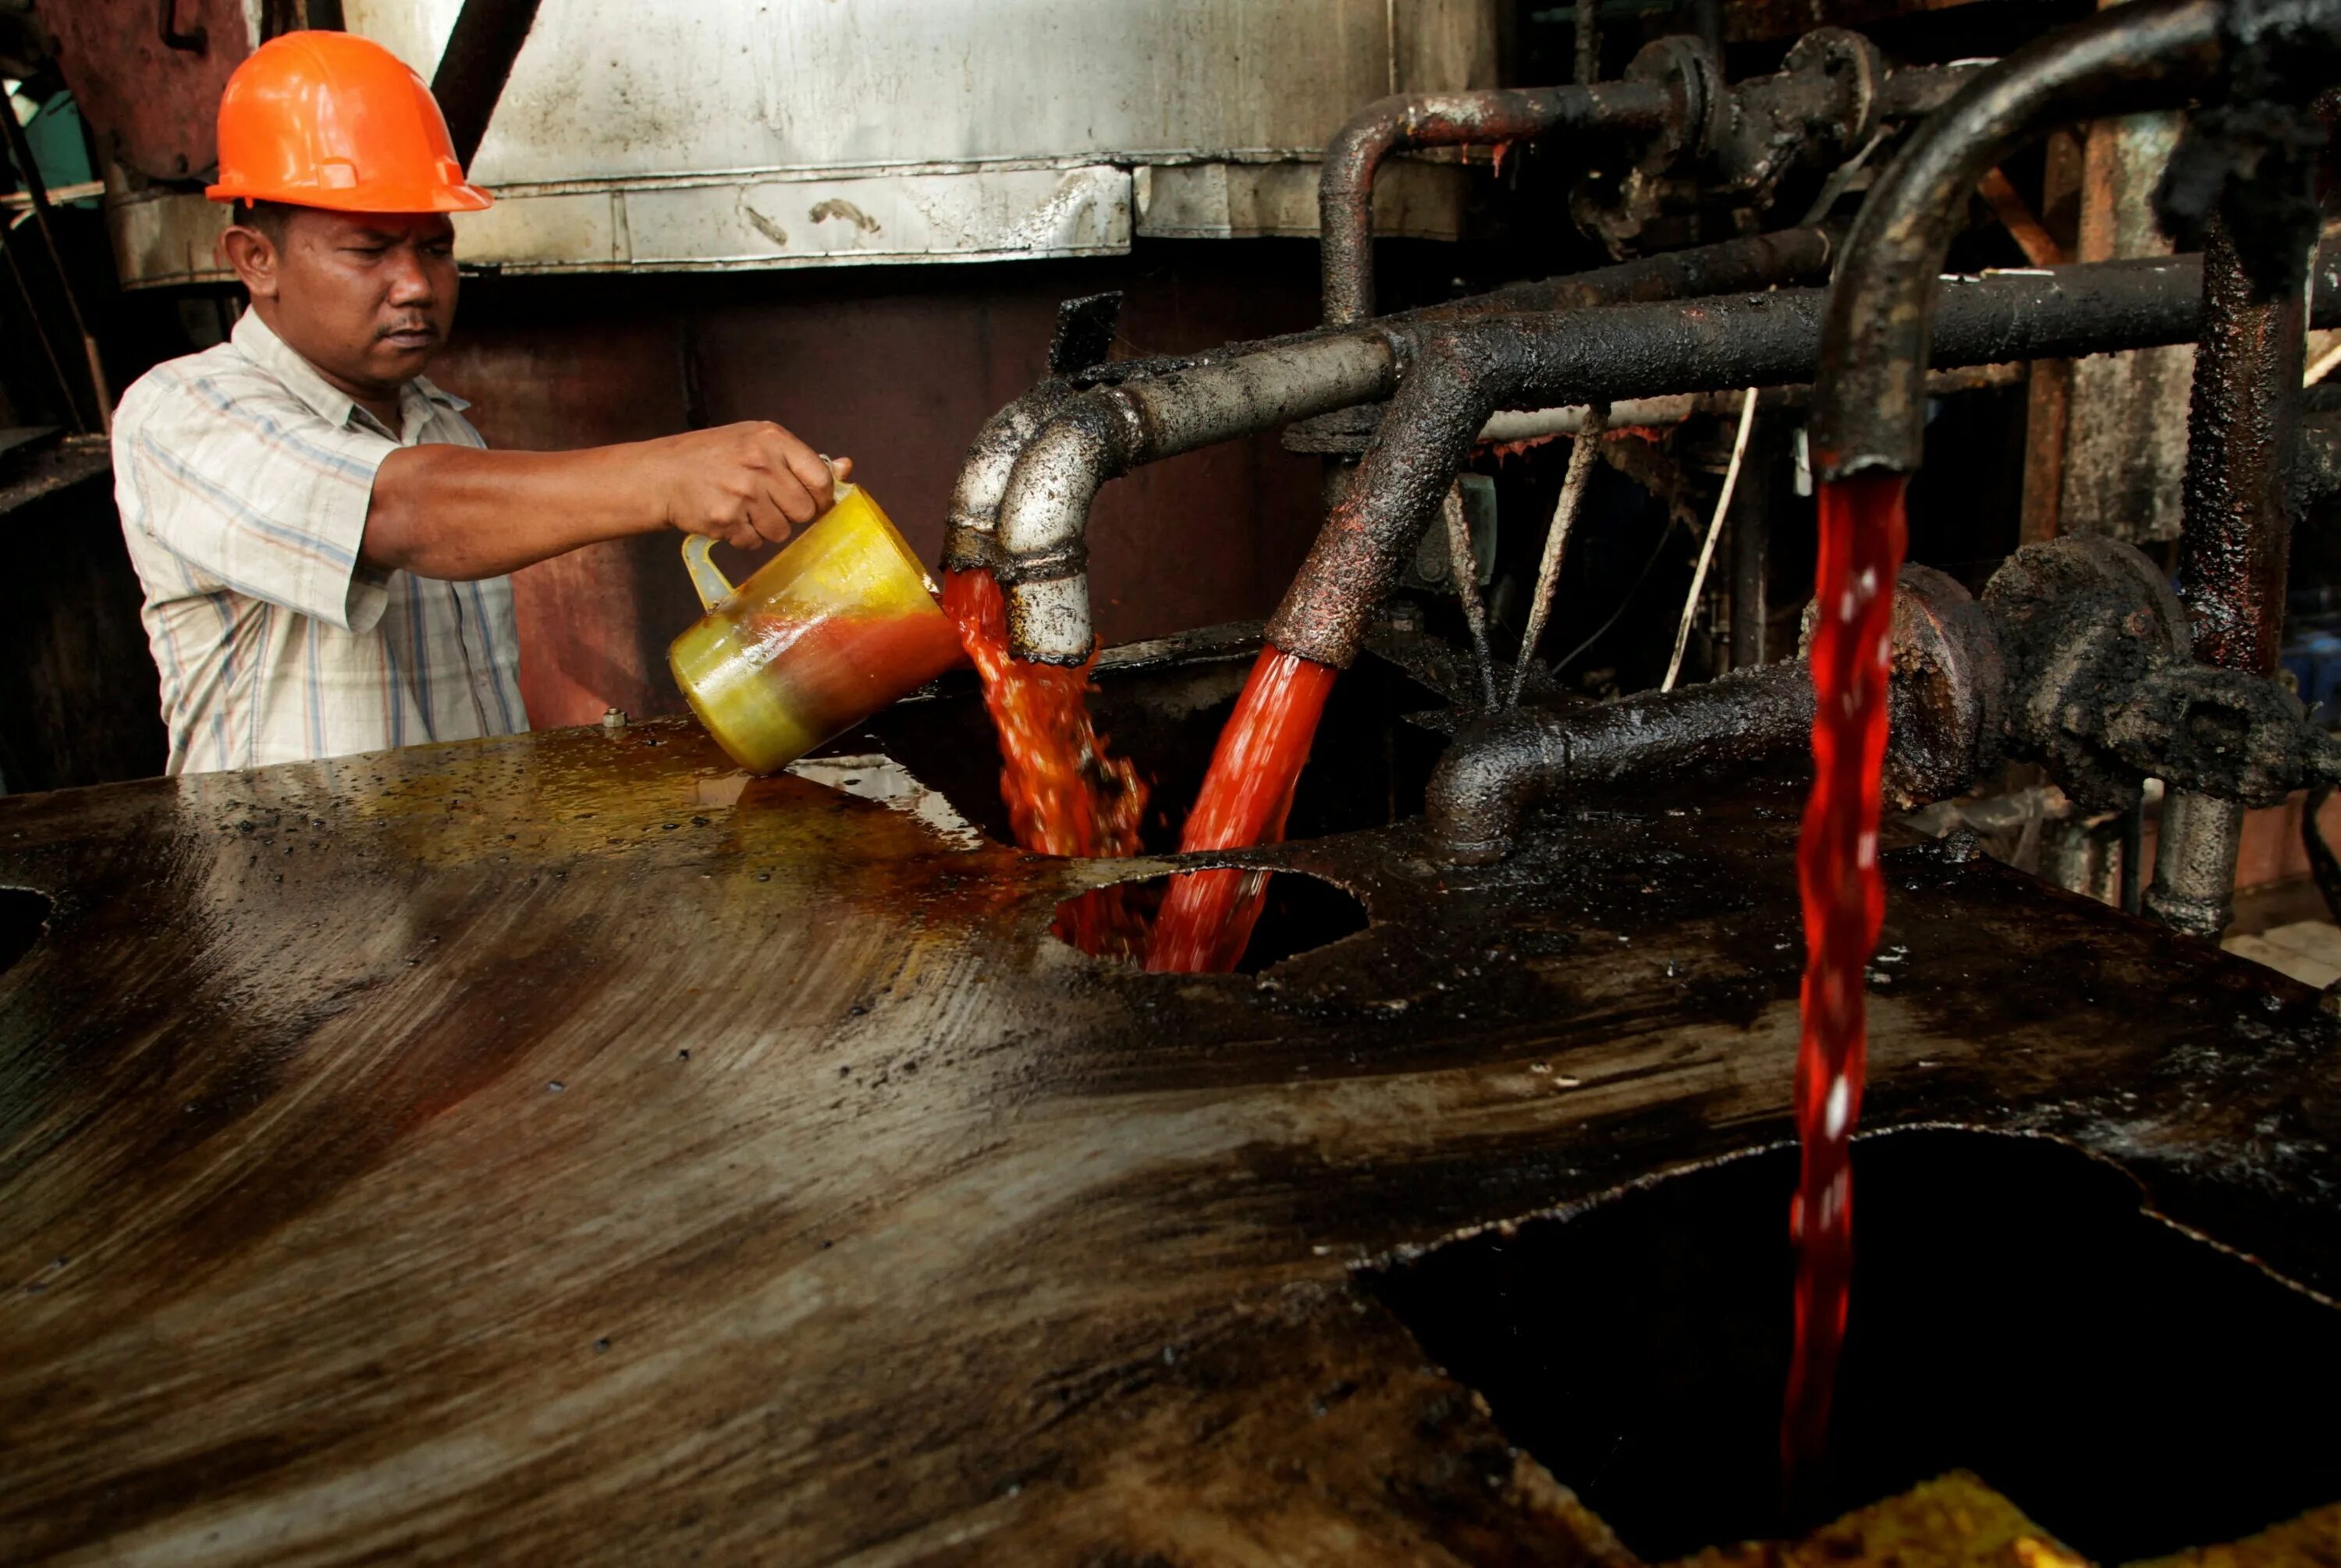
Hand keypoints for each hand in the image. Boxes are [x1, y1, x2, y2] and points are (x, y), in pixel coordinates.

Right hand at [651, 422, 847, 550]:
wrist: (662, 474)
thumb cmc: (714, 457)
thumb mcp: (757, 443)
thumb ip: (802, 459)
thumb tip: (847, 468)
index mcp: (772, 439)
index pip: (820, 478)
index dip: (822, 497)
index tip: (814, 502)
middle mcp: (759, 464)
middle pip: (803, 510)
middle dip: (791, 514)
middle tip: (768, 503)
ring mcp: (742, 493)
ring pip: (781, 532)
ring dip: (767, 528)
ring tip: (744, 509)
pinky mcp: (726, 520)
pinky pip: (754, 543)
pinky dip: (744, 537)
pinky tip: (729, 518)